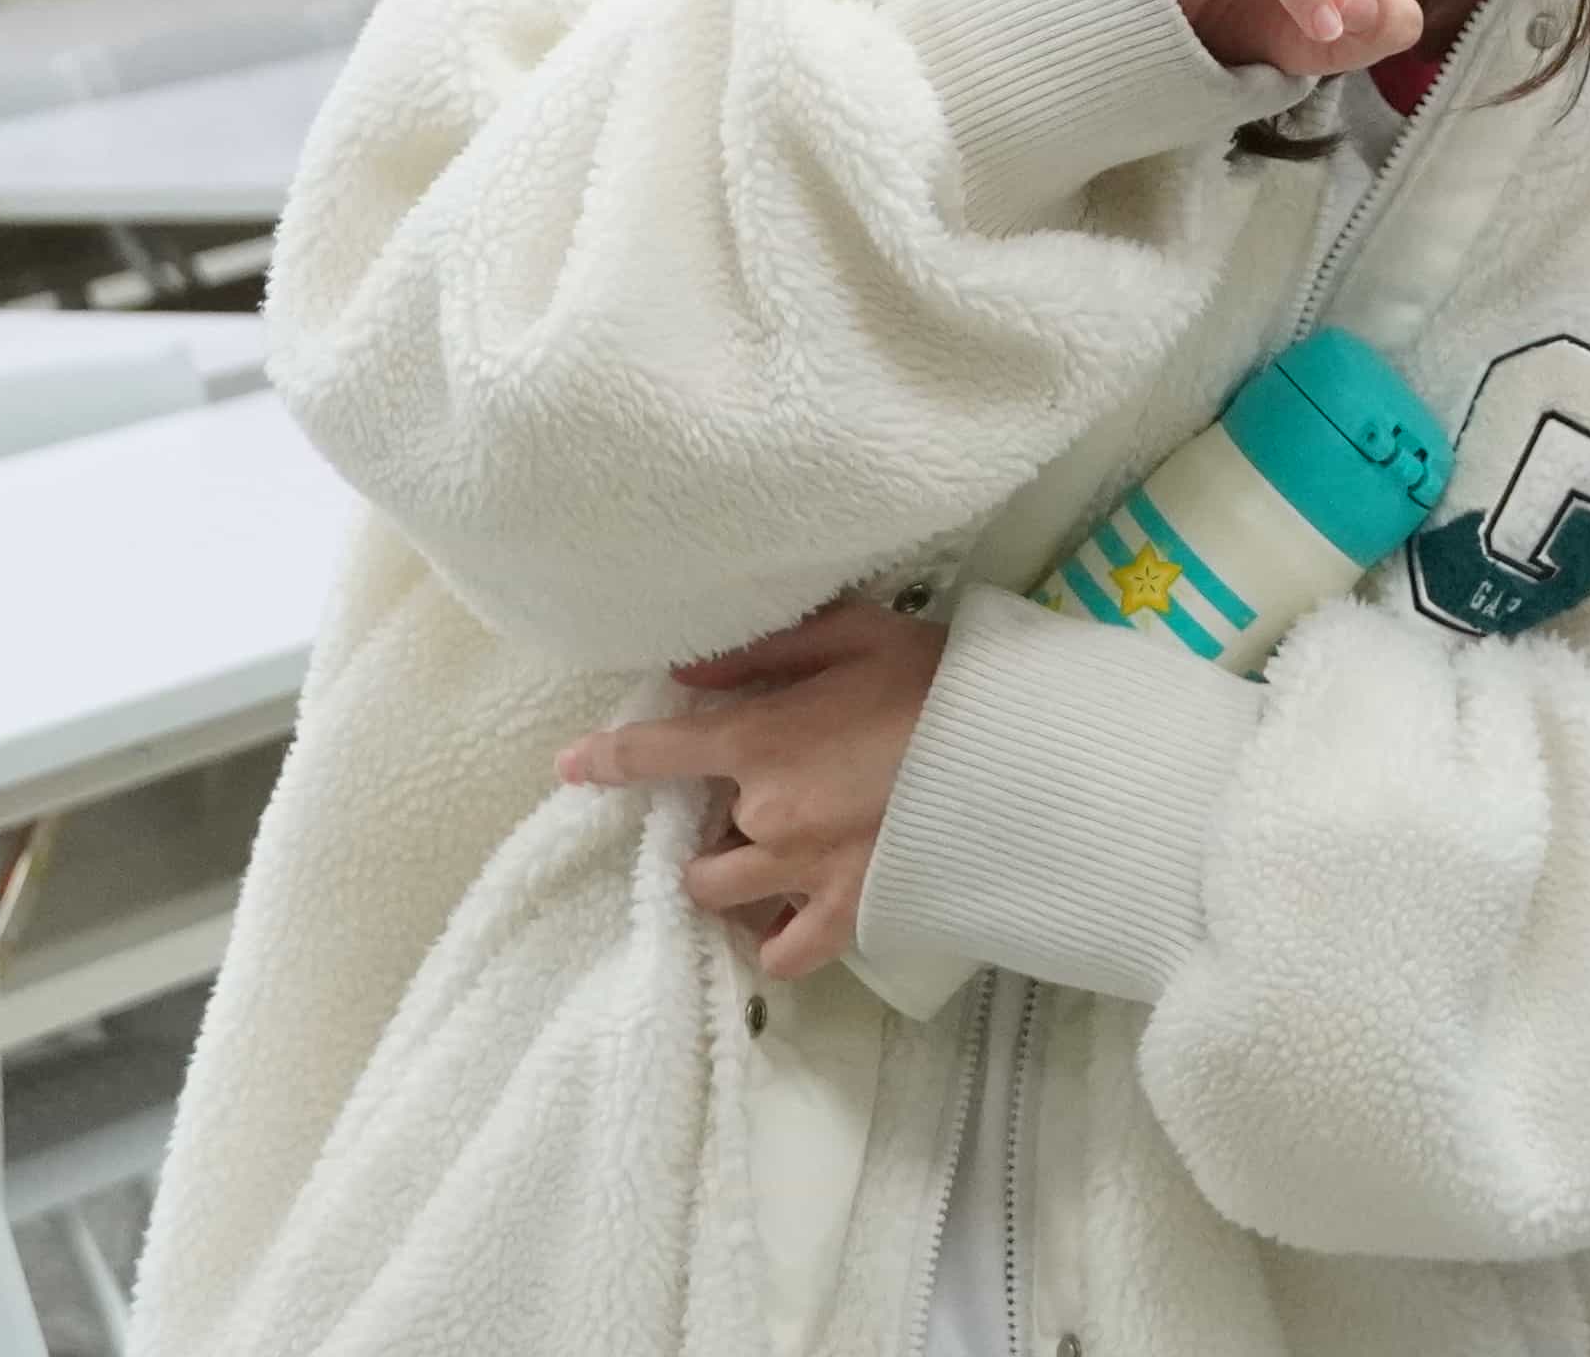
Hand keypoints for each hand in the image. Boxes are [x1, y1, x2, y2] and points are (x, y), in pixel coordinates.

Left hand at [558, 596, 948, 983]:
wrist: (1018, 744)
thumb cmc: (934, 678)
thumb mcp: (850, 633)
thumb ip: (761, 652)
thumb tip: (685, 673)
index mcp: (759, 742)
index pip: (652, 754)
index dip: (603, 760)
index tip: (571, 767)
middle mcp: (765, 817)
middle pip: (690, 845)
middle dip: (708, 826)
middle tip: (748, 803)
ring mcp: (804, 874)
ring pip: (721, 897)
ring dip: (729, 878)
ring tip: (761, 861)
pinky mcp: (849, 912)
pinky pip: (784, 955)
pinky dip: (773, 941)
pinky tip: (783, 920)